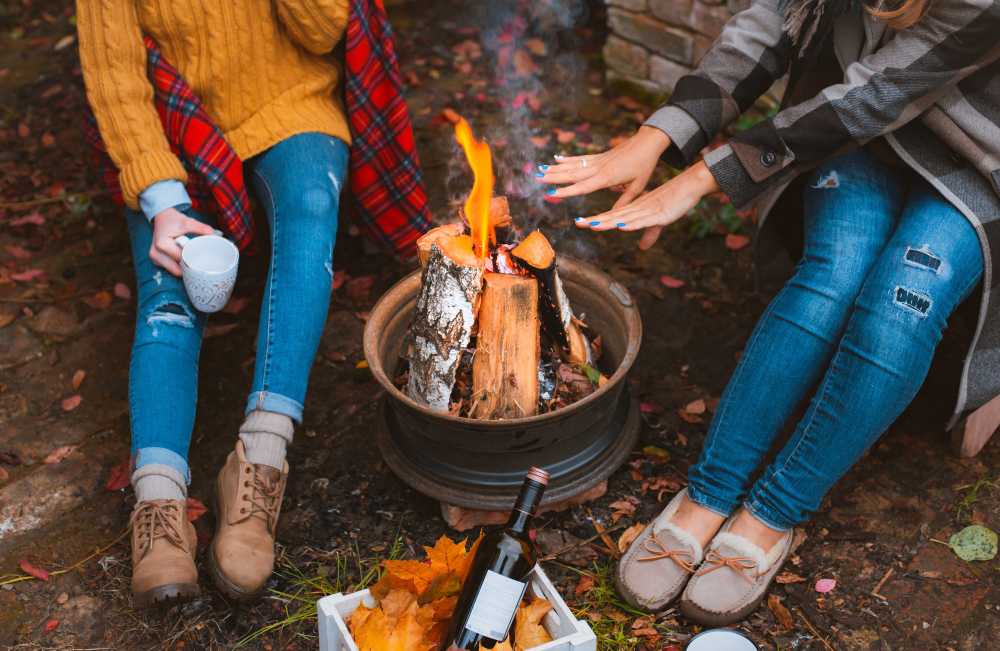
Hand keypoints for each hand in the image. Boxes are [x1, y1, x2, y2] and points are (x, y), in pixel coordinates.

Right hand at [150, 207, 215, 275]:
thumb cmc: (175, 220)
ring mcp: (155, 258)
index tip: (204, 258)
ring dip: (185, 266)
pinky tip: (184, 256)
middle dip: (190, 266)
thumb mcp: (188, 222)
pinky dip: (179, 265)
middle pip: (178, 269)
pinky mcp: (157, 261)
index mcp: (162, 244)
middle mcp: (156, 253)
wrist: (162, 218)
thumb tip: (216, 235)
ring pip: (175, 271)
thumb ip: (201, 228)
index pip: (182, 259)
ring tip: (191, 255)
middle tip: (200, 259)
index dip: (194, 259)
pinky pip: (171, 268)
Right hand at [535, 125, 670, 208]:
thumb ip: (624, 202)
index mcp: (607, 177)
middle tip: (537, 178)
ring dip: (555, 168)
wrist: (648, 143)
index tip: (552, 192)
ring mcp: (598, 160)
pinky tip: (556, 158)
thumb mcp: (637, 187)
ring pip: (573, 165)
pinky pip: (580, 158)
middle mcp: (599, 168)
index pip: (583, 186)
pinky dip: (568, 158)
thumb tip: (615, 218)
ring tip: (540, 169)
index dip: (567, 190)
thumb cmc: (644, 166)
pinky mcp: (599, 156)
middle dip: (553, 177)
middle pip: (572, 174)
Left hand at [576, 161, 721, 249]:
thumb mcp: (659, 221)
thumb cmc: (673, 200)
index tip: (579, 222)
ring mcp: (647, 211)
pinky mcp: (659, 214)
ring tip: (592, 225)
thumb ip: (649, 234)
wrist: (689, 185)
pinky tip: (621, 225)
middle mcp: (637, 210)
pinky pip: (643, 220)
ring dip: (608, 222)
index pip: (611, 216)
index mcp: (635, 210)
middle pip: (613, 216)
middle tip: (576, 223)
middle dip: (595, 221)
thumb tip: (642, 247)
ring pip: (624, 218)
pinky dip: (632, 223)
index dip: (596, 220)